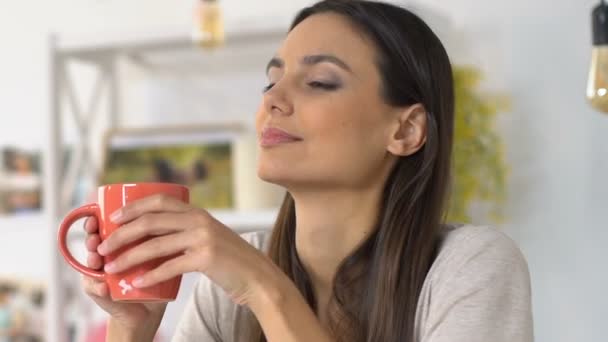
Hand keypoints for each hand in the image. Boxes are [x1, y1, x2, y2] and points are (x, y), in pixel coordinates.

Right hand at [82, 216, 166, 332]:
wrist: (148, 306)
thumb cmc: (152, 273)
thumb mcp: (156, 252)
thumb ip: (156, 236)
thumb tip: (167, 217)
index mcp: (115, 243)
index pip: (101, 227)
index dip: (96, 220)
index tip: (98, 215)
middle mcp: (104, 257)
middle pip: (92, 242)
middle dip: (91, 238)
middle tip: (95, 236)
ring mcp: (101, 275)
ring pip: (90, 264)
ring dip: (90, 259)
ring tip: (95, 258)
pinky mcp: (101, 294)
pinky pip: (94, 289)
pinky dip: (97, 287)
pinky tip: (102, 286)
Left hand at [97, 194, 285, 305]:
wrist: (258, 277)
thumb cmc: (230, 261)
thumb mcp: (210, 237)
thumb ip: (188, 231)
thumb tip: (156, 233)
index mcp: (198, 213)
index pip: (160, 201)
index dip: (133, 207)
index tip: (113, 218)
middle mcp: (199, 221)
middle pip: (151, 222)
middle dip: (122, 234)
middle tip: (103, 247)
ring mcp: (203, 238)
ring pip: (155, 245)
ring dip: (128, 257)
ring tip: (111, 268)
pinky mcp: (206, 258)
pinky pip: (170, 267)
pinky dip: (150, 276)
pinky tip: (136, 284)